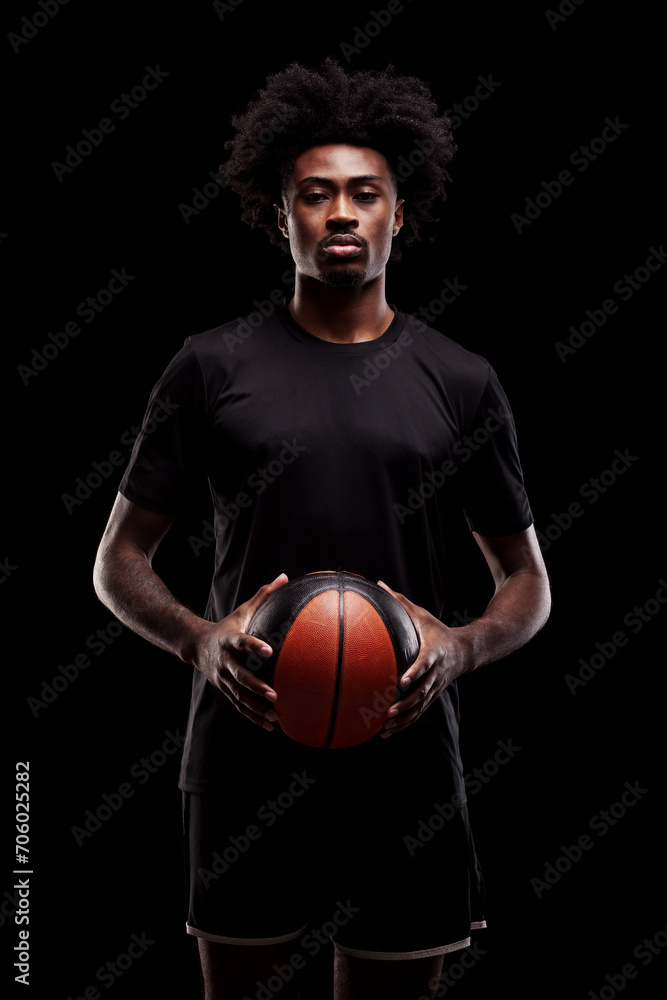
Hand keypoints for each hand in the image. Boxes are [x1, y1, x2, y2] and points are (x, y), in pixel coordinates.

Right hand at [192, 573, 288, 731]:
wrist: (196, 645)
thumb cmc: (228, 626)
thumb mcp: (243, 610)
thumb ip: (264, 595)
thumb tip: (284, 576)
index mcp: (230, 640)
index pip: (242, 642)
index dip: (254, 645)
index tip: (268, 651)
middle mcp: (225, 661)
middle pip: (240, 676)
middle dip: (256, 686)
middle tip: (274, 694)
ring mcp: (223, 678)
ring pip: (239, 696)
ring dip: (256, 707)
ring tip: (275, 716)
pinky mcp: (225, 690)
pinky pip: (239, 706)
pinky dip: (253, 716)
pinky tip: (269, 726)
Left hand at [377, 580, 472, 737]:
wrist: (466, 650)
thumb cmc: (437, 630)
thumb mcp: (422, 615)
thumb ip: (400, 602)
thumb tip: (378, 584)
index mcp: (433, 653)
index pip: (424, 663)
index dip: (415, 672)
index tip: (402, 680)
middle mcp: (436, 673)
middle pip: (422, 691)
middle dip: (406, 703)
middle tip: (389, 710)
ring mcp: (435, 687)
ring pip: (420, 706)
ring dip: (404, 718)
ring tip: (386, 726)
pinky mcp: (433, 696)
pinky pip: (419, 712)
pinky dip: (405, 723)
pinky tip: (388, 732)